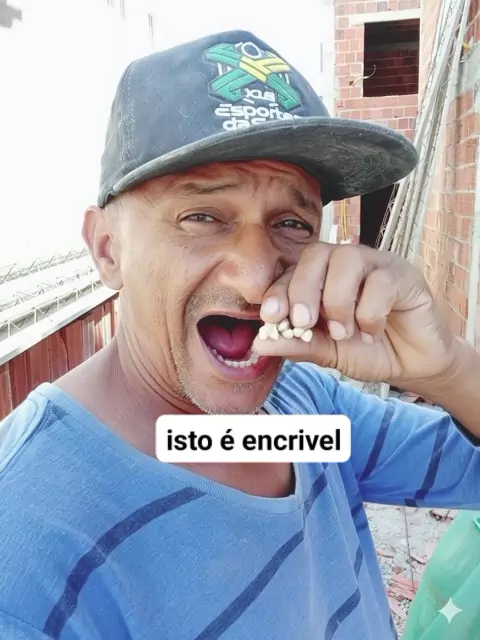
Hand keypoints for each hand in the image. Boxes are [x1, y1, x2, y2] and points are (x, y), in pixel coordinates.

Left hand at [252, 242, 460, 389]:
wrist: (411, 366)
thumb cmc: (366, 350)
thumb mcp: (326, 352)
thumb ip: (297, 344)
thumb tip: (259, 344)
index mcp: (321, 277)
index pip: (293, 270)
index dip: (279, 290)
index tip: (271, 316)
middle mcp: (346, 264)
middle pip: (316, 253)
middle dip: (303, 289)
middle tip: (304, 322)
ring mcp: (376, 265)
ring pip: (348, 259)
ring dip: (338, 300)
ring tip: (343, 332)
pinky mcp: (404, 275)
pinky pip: (381, 281)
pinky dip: (370, 313)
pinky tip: (371, 334)